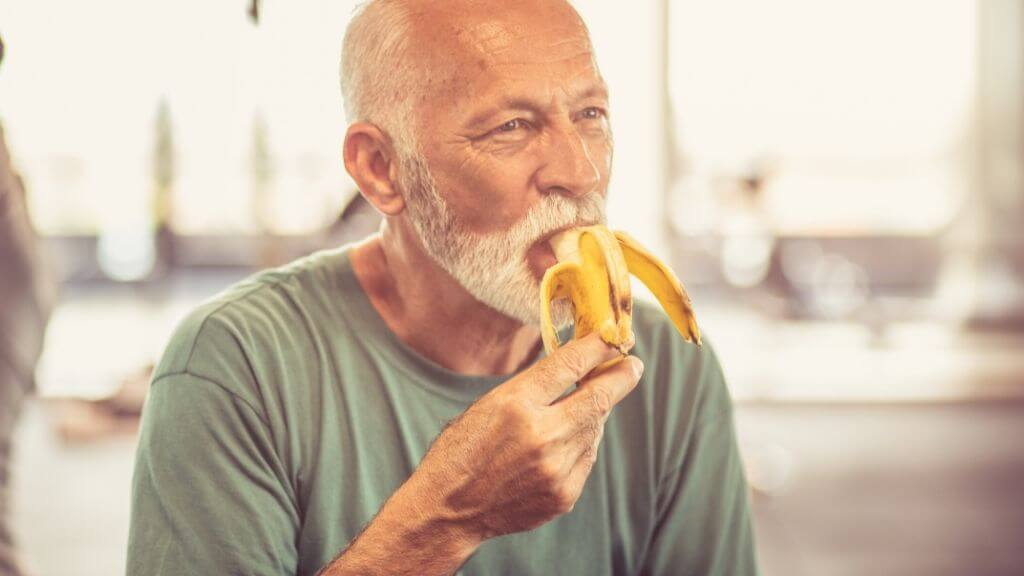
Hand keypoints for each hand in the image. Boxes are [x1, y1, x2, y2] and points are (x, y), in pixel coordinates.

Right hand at [408, 332, 644, 540]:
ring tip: (585, 405)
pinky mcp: (564, 493)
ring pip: (594, 428)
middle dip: (621, 377)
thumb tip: (580, 370)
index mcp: (514, 404)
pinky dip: (583, 443)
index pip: (569, 364)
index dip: (598, 347)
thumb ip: (534, 388)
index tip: (614, 336)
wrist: (448, 508)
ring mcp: (555, 468)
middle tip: (632, 364)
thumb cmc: (464, 448)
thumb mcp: (488, 404)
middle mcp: (540, 435)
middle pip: (597, 397)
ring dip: (595, 413)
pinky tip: (566, 441)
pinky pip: (587, 457)